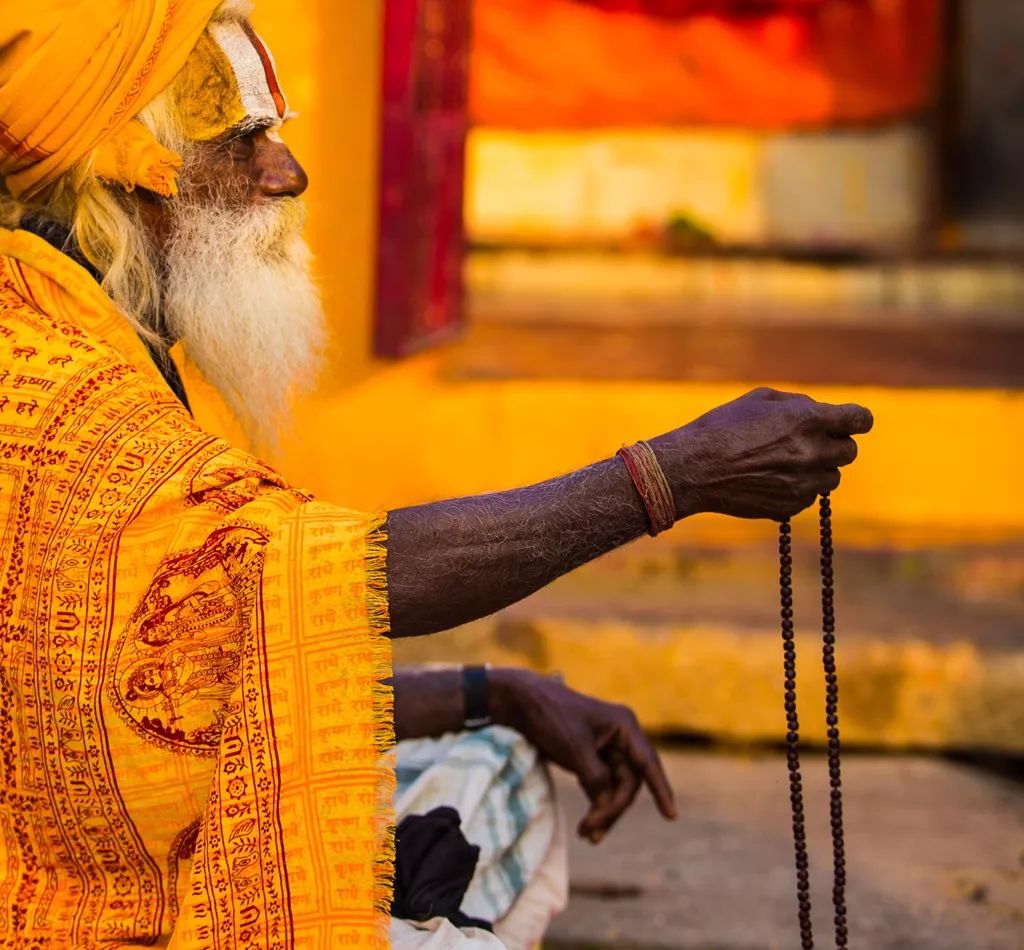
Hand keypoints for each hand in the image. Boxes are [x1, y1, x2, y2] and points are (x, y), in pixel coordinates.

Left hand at [490, 668, 675, 843]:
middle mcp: (621, 736)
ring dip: (604, 811)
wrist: (522, 702)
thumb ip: (596, 779)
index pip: (647, 763)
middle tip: (592, 832)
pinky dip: (596, 803)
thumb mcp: (575, 750)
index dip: (661, 790)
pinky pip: (602, 785)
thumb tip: (608, 805)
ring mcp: (607, 747)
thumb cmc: (551, 718)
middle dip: (613, 809)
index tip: (671, 816)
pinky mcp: (593, 756)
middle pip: (628, 782)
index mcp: (624, 726)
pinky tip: (588, 824)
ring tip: (587, 835)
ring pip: (615, 787)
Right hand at [652, 387, 872, 520]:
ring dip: (818, 470)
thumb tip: (821, 413)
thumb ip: (799, 405)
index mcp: (809, 420)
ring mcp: (803, 484)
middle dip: (834, 444)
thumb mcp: (761, 400)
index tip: (851, 422)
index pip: (861, 419)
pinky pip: (809, 497)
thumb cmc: (723, 427)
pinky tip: (770, 480)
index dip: (857, 420)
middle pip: (849, 452)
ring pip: (832, 478)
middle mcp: (812, 453)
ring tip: (787, 463)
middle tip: (808, 443)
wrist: (695, 468)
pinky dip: (798, 489)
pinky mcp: (791, 507)